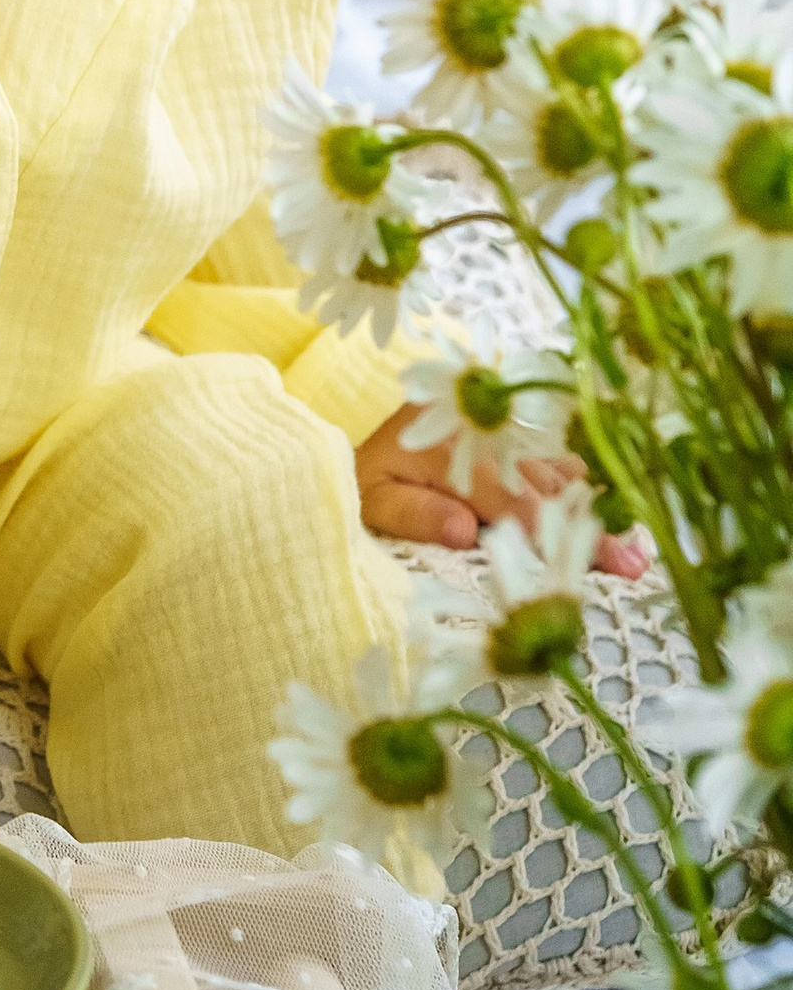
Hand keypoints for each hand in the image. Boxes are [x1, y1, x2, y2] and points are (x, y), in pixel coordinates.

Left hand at [353, 407, 647, 578]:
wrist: (353, 447)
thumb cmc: (363, 485)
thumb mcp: (372, 502)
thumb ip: (416, 515)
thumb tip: (465, 530)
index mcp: (448, 448)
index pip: (513, 499)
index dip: (555, 534)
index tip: (596, 562)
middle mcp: (480, 429)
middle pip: (546, 486)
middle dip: (591, 527)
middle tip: (637, 563)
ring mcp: (494, 427)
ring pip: (555, 470)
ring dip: (595, 505)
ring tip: (635, 541)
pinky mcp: (502, 429)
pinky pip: (548, 454)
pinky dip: (578, 481)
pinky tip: (611, 504)